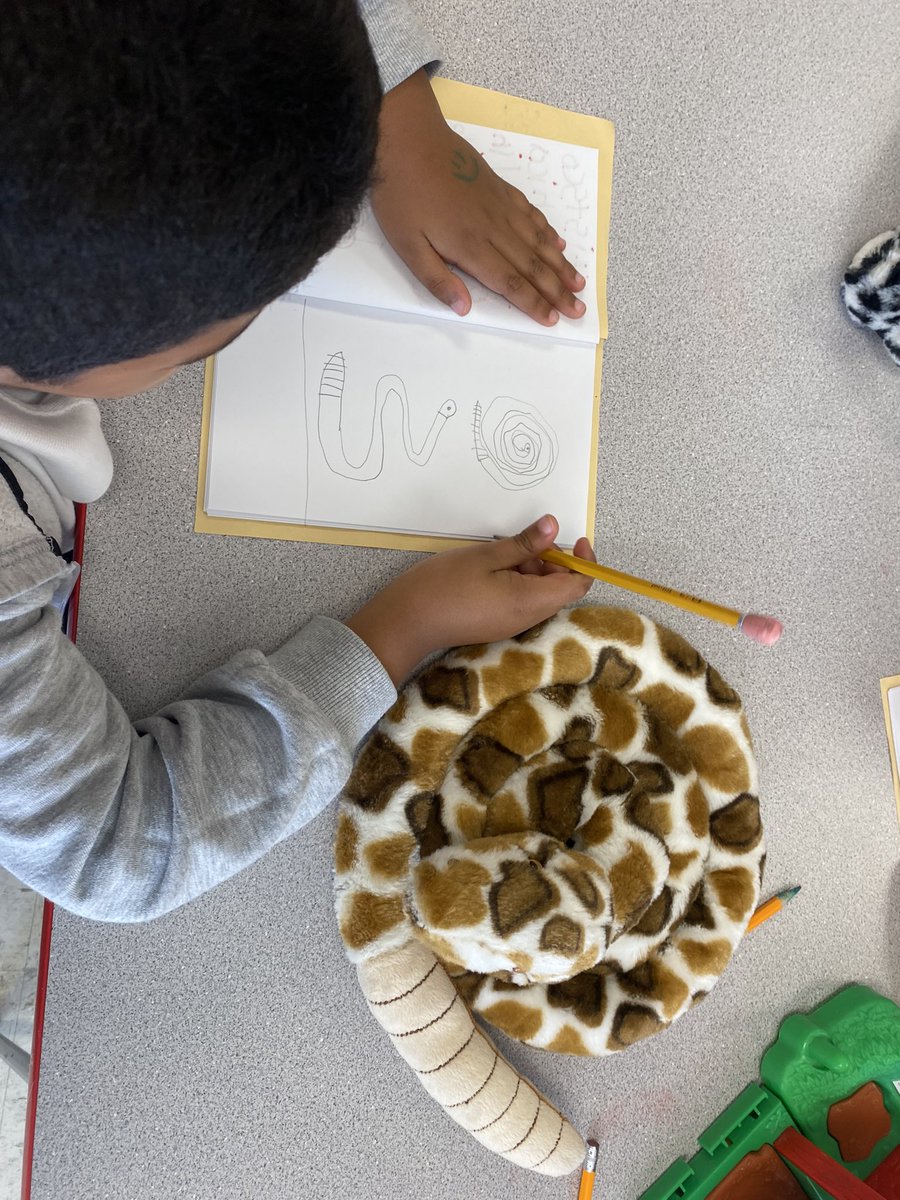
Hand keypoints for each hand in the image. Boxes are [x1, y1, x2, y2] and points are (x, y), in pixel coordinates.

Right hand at [345, 515, 594, 684]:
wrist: (407, 622)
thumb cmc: (444, 585)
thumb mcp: (486, 556)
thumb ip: (525, 544)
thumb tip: (554, 527)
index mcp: (530, 602)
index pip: (578, 586)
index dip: (584, 562)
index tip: (575, 539)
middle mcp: (526, 619)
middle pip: (559, 590)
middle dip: (552, 562)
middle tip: (524, 541)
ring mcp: (511, 624)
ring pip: (538, 594)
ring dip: (531, 570)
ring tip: (501, 552)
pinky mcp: (496, 624)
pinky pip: (520, 601)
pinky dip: (516, 580)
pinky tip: (491, 567)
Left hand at [371, 70, 586, 327]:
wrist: (407, 135)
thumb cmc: (401, 194)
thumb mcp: (406, 245)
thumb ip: (437, 279)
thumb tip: (465, 309)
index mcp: (471, 247)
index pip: (510, 283)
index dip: (533, 304)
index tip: (552, 319)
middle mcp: (493, 228)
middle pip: (532, 266)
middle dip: (557, 291)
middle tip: (578, 309)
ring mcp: (499, 205)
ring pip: (537, 241)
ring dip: (560, 265)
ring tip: (578, 282)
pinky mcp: (498, 186)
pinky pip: (531, 214)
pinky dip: (547, 231)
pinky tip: (558, 242)